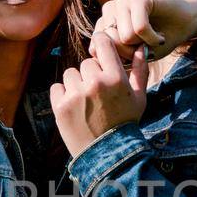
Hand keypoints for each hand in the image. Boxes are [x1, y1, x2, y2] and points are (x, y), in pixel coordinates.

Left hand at [49, 27, 148, 158]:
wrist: (107, 153)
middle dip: (90, 75)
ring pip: (70, 74)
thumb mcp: (139, 97)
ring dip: (75, 85)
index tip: (99, 54)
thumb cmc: (125, 123)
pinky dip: (62, 96)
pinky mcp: (60, 106)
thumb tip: (140, 48)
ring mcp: (76, 94)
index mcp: (115, 77)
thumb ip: (140, 70)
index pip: (102, 42)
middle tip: (97, 94)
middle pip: (86, 63)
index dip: (99, 45)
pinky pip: (56, 88)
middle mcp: (95, 82)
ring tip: (85, 103)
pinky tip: (74, 108)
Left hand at [91, 0, 196, 59]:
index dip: (121, 57)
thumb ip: (113, 53)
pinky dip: (152, 38)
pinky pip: (139, 28)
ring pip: (125, 36)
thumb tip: (94, 50)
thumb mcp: (133, 54)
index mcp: (104, 23)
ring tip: (151, 38)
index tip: (135, 54)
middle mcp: (110, 10)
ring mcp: (122, 1)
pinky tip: (159, 36)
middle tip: (145, 46)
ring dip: (144, 44)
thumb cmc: (159, 41)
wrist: (185, 25)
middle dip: (132, 52)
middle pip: (111, 43)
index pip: (99, 48)